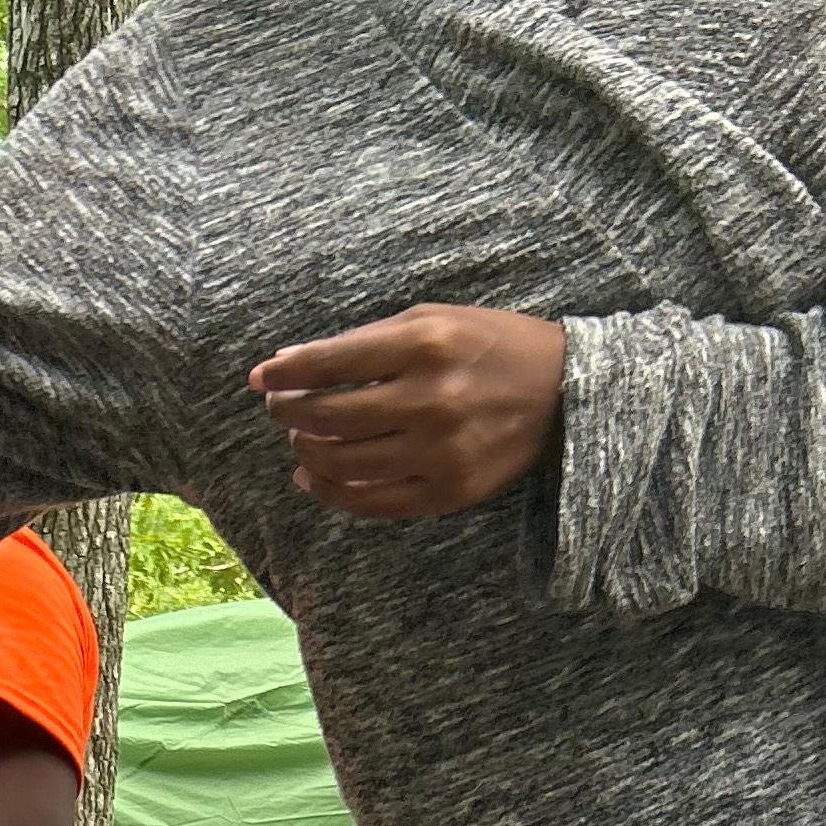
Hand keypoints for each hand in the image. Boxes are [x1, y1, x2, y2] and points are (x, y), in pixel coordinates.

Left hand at [251, 306, 564, 520]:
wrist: (564, 393)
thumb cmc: (489, 347)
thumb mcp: (433, 321)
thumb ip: (363, 342)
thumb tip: (287, 366)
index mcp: (425, 345)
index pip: (330, 364)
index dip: (285, 374)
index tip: (261, 379)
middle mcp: (431, 400)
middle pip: (329, 418)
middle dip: (290, 413)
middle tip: (280, 409)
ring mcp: (439, 454)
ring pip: (342, 465)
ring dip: (307, 452)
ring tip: (300, 438)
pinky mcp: (446, 494)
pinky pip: (370, 504)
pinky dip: (331, 492)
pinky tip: (314, 477)